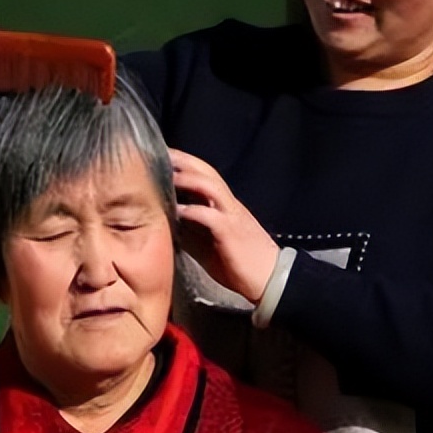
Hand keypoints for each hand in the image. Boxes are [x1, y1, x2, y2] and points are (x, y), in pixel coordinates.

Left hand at [170, 150, 280, 303]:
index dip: (186, 164)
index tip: (164, 157)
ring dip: (187, 178)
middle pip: (207, 172)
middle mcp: (230, 205)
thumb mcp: (212, 244)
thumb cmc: (242, 264)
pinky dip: (192, 210)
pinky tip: (176, 209)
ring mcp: (231, 216)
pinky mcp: (231, 232)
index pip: (206, 175)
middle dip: (184, 160)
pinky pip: (209, 215)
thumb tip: (169, 225)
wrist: (271, 280)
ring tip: (167, 174)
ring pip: (210, 185)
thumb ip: (194, 232)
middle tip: (162, 153)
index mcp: (226, 206)